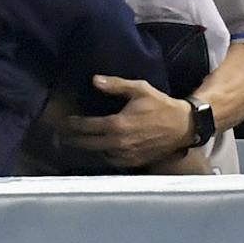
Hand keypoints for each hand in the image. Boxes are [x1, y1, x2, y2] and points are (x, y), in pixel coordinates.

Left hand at [58, 76, 196, 168]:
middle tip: (61, 137)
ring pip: (99, 154)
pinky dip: (103, 155)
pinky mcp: (134, 162)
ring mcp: (126, 155)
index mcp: (118, 124)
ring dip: (87, 149)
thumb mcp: (139, 89)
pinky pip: (112, 161)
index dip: (73, 125)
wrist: (182, 126)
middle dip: (73, 140)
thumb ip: (116, 85)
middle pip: (88, 144)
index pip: (88, 127)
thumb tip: (95, 80)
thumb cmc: (160, 105)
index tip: (63, 123)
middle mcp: (119, 142)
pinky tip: (98, 150)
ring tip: (76, 144)